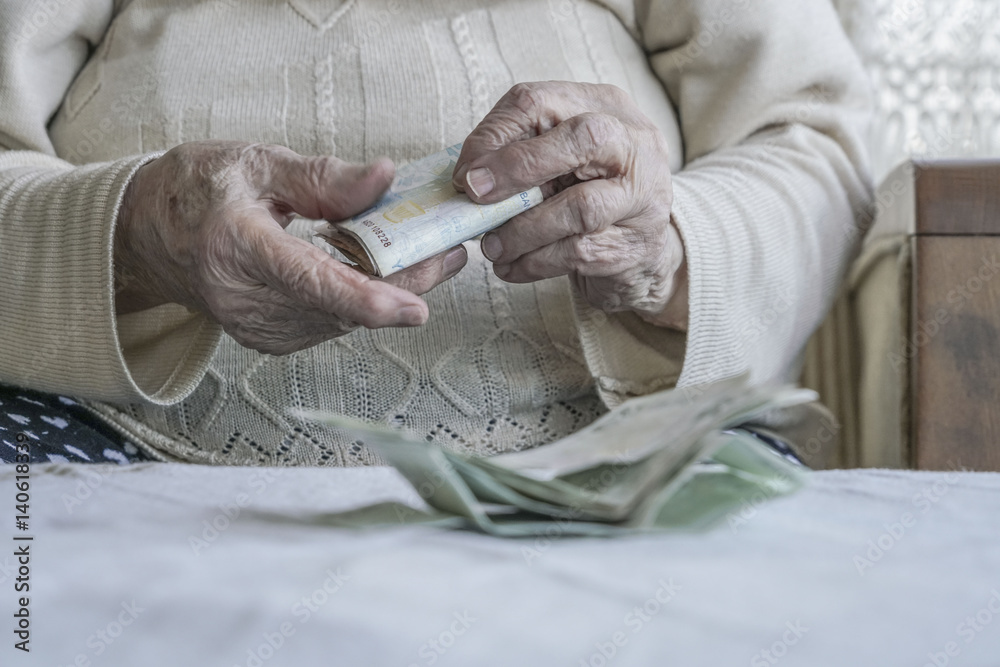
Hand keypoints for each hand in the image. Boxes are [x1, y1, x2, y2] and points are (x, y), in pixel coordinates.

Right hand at [114, 141, 467, 354]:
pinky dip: (361, 300)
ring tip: (427, 254)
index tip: (414, 306)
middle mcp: (243, 299)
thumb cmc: (197, 190)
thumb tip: (386, 180)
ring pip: (342, 320)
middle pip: (340, 305)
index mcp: (236, 247)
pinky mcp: (268, 338)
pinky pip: (329, 324)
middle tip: (451, 253)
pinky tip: (379, 272)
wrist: (148, 234)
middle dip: (404, 284)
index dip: (365, 300)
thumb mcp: (258, 163)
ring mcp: (254, 327)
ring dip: (390, 292)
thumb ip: (324, 178)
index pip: (308, 280)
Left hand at [452, 82, 687, 329]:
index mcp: (605, 107)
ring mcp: (643, 195)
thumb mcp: (557, 162)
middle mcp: (635, 144)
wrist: (642, 253)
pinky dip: (535, 262)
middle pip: (581, 138)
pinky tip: (513, 268)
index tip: (465, 174)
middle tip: (475, 196)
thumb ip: (518, 157)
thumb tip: (468, 176)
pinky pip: (578, 251)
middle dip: (517, 167)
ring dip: (523, 230)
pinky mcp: (637, 243)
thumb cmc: (589, 197)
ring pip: (579, 207)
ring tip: (492, 247)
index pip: (541, 101)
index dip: (494, 136)